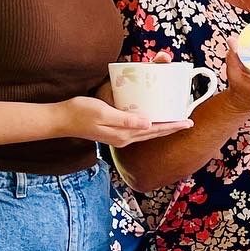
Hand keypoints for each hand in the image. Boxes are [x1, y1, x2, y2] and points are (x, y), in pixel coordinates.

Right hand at [59, 95, 193, 145]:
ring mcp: (119, 137)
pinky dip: (150, 126)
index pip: (154, 129)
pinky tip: (152, 121)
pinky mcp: (114, 133)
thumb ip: (125, 119)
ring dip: (162, 128)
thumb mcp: (103, 112)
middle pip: (154, 133)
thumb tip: (148, 123)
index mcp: (124, 134)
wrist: (61, 120)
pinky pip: (138, 131)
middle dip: (172, 127)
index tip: (188, 122)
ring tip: (175, 122)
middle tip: (188, 122)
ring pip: (147, 133)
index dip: (172, 125)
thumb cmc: (80, 112)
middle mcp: (124, 138)